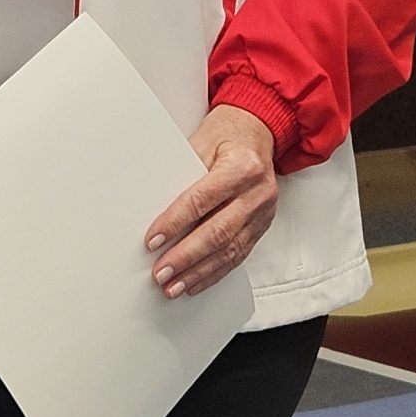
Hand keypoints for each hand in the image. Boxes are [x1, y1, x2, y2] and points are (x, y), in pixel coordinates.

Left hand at [143, 105, 277, 297]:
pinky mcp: (262, 226)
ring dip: (199, 272)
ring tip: (174, 286)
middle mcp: (258, 192)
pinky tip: (196, 283)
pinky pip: (239, 255)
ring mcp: (264, 212)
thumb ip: (182, 174)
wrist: (257, 130)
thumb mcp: (201, 142)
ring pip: (230, 250)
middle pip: (218, 232)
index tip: (153, 240)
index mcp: (242, 166)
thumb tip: (151, 207)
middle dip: (186, 257)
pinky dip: (215, 272)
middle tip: (161, 273)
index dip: (175, 222)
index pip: (202, 200)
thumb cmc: (225, 134)